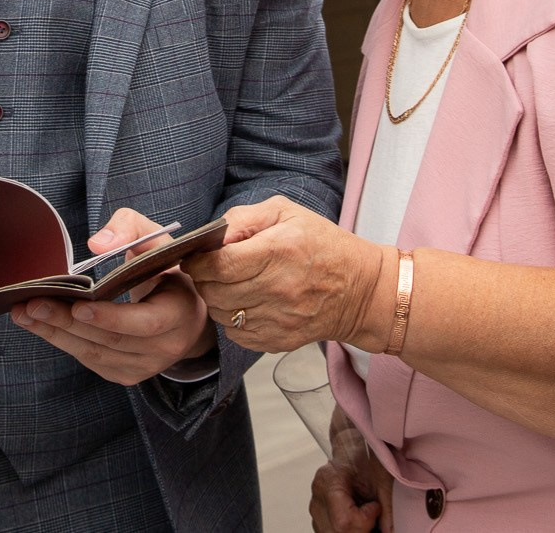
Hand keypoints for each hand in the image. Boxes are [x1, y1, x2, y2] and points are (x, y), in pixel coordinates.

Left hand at [8, 208, 212, 386]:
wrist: (182, 312)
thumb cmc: (164, 268)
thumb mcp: (156, 239)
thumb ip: (129, 229)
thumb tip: (97, 245)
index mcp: (179, 312)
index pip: (145, 323)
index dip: (111, 317)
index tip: (79, 305)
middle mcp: (165, 347)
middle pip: (110, 339)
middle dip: (67, 321)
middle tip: (33, 303)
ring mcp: (145, 365)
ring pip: (94, 353)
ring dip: (55, 333)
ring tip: (24, 312)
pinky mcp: (125, 374)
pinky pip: (89, 360)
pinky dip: (61, 341)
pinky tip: (38, 324)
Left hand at [184, 196, 388, 354]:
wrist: (360, 290)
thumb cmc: (322, 245)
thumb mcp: (286, 213)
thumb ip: (244, 218)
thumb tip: (212, 235)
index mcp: (277, 252)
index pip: (219, 265)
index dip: (198, 262)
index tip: (194, 257)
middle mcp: (277, 289)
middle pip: (215, 292)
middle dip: (203, 279)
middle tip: (209, 270)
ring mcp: (279, 319)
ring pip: (221, 315)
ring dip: (216, 300)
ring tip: (229, 285)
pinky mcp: (279, 340)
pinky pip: (236, 334)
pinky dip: (232, 320)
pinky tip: (245, 304)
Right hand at [311, 409, 393, 532]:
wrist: (353, 450)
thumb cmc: (365, 458)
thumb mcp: (382, 476)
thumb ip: (388, 503)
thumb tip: (390, 530)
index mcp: (328, 481)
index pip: (344, 521)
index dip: (365, 521)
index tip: (376, 507)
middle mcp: (317, 499)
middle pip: (338, 532)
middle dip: (362, 530)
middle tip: (375, 516)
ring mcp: (316, 512)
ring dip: (355, 531)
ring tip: (366, 517)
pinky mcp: (320, 520)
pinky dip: (350, 531)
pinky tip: (359, 521)